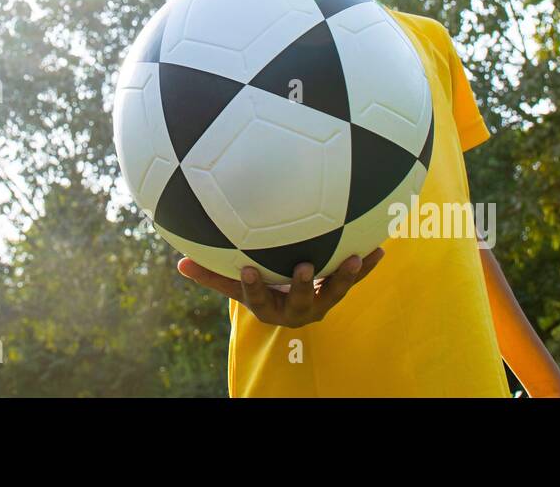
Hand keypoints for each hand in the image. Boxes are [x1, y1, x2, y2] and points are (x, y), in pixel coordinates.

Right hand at [177, 249, 384, 327]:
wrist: (289, 306)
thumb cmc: (259, 287)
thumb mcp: (235, 285)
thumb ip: (211, 275)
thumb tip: (179, 262)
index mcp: (268, 308)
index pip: (258, 299)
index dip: (253, 286)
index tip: (247, 268)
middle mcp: (296, 311)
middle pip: (301, 302)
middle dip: (303, 286)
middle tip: (304, 267)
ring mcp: (320, 303)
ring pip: (333, 294)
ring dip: (345, 276)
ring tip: (354, 258)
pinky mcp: (337, 292)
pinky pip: (354, 280)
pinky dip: (366, 266)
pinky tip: (380, 248)